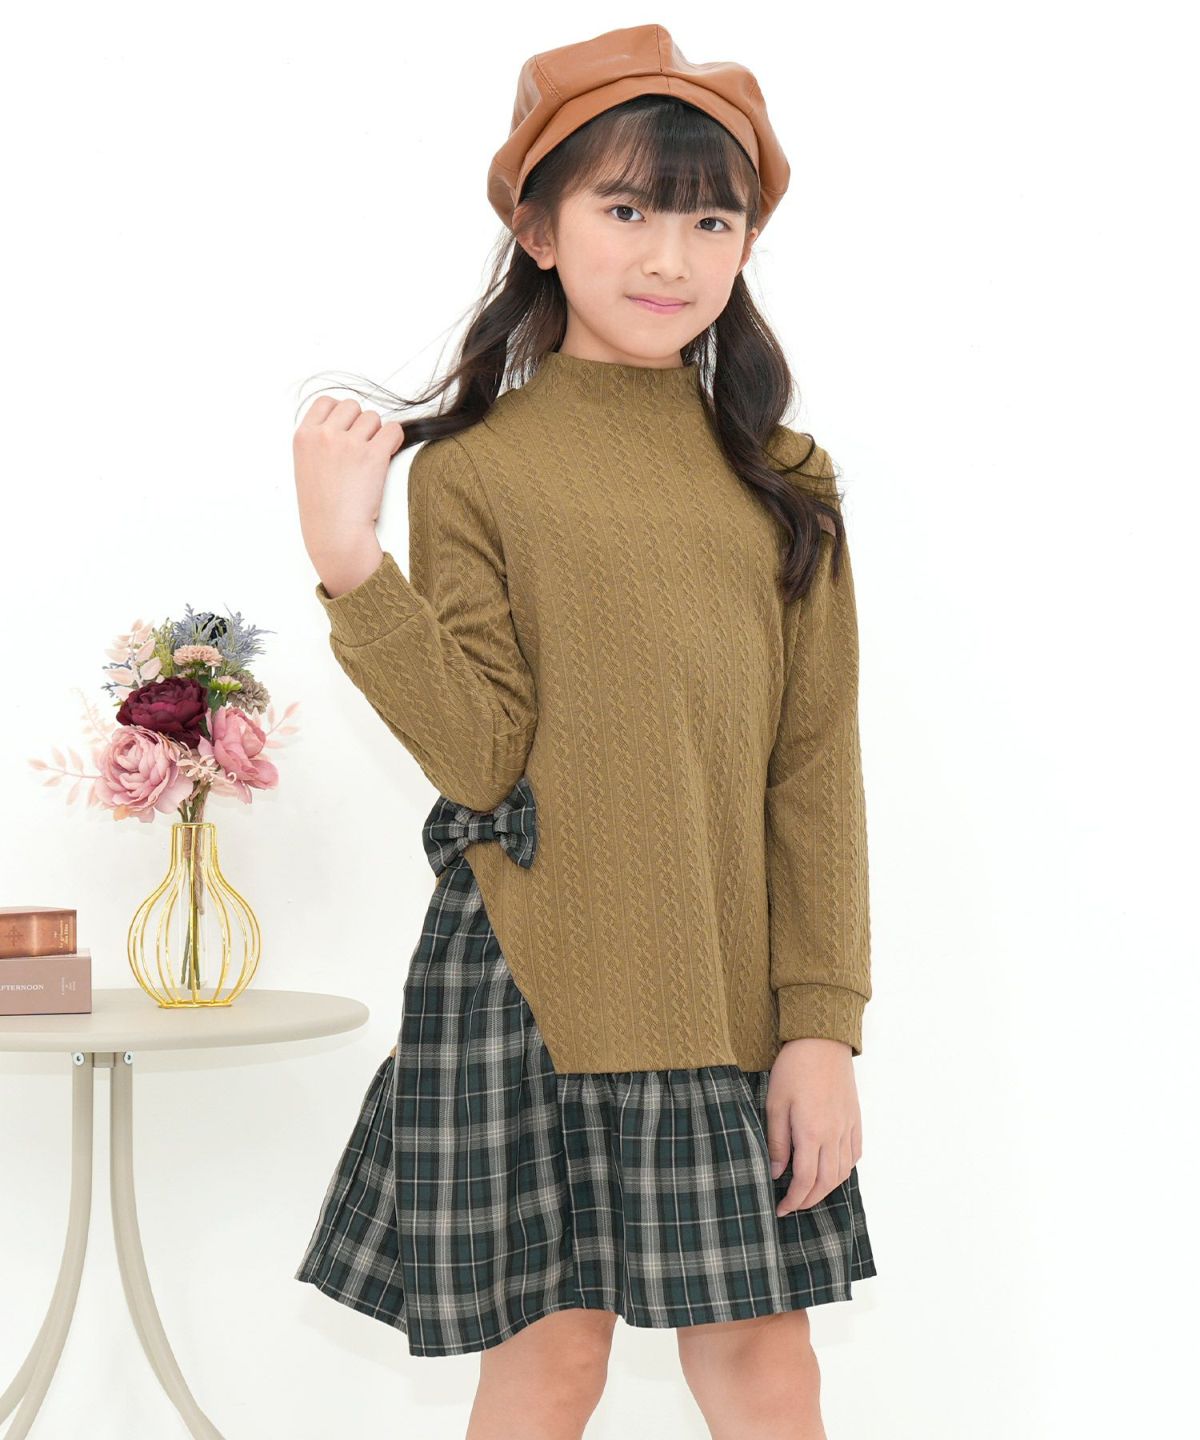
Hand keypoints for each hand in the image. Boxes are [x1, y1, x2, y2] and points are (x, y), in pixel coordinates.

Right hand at [293, 395, 405, 572]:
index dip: (341, 414)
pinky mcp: (373, 455)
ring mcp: (349, 444)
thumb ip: (319, 441)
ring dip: (376, 434)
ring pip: (374, 418)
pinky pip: (394, 430)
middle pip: (353, 406)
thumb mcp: (306, 466)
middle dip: (360, 424)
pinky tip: (387, 456)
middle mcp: (325, 435)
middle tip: (359, 450)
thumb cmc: (322, 508)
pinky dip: (394, 440)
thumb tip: (345, 424)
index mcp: (303, 436)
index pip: (326, 402)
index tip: (346, 432)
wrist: (335, 534)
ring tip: (369, 461)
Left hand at [766, 1037, 861, 1217]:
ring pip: (843, 1172)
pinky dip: (844, 1169)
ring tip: (809, 1191)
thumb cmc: (793, 1068)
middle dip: (809, 1201)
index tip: (780, 1209)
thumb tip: (776, 1173)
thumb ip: (776, 1141)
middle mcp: (834, 1135)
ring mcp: (848, 1127)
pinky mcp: (855, 1118)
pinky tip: (831, 1170)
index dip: (793, 1201)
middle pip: (827, 1183)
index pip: (805, 1181)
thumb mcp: (775, 1103)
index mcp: (811, 1133)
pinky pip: (855, 1154)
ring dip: (827, 1189)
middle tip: (792, 1206)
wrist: (822, 1040)